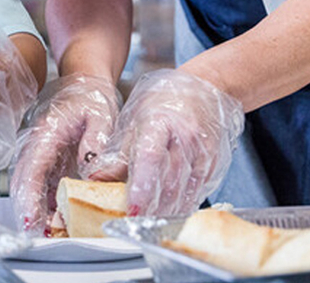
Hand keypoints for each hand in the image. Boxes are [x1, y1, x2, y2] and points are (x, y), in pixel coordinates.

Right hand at [9, 74, 121, 234]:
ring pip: (30, 185)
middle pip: (24, 182)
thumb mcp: (100, 113)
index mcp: (45, 132)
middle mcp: (35, 143)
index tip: (31, 221)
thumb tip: (90, 167)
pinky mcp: (46, 158)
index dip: (29, 197)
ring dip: (36, 209)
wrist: (85, 80)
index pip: (31, 168)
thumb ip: (95, 138)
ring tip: (50, 233)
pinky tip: (56, 219)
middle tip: (39, 236)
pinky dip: (44, 202)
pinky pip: (41, 184)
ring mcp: (38, 151)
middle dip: (28, 211)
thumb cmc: (91, 95)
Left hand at [89, 68, 243, 217]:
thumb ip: (119, 151)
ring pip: (184, 192)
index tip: (131, 208)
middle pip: (168, 181)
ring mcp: (204, 152)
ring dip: (164, 211)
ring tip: (145, 219)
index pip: (151, 157)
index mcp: (161, 121)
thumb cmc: (165, 99)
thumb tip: (96, 177)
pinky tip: (168, 211)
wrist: (208, 88)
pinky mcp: (214, 164)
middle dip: (150, 207)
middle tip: (131, 221)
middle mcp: (186, 137)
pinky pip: (197, 192)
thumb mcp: (135, 116)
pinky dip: (181, 205)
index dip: (141, 186)